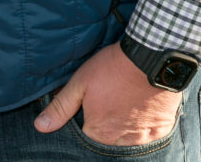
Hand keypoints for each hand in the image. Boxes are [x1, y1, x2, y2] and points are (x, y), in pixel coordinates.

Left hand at [34, 42, 180, 145]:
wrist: (149, 59)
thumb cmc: (111, 69)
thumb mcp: (80, 83)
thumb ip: (61, 106)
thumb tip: (40, 126)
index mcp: (98, 132)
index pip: (87, 131)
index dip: (88, 113)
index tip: (94, 98)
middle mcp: (119, 140)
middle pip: (108, 135)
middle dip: (106, 120)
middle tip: (111, 96)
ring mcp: (142, 137)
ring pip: (128, 136)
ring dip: (125, 122)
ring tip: (124, 98)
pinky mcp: (160, 129)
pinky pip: (149, 132)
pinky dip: (144, 122)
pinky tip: (140, 104)